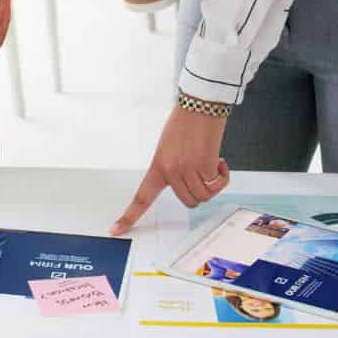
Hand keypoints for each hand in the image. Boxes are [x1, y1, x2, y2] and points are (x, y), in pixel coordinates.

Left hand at [110, 104, 230, 235]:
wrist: (199, 107)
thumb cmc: (185, 125)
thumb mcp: (170, 149)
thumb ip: (173, 169)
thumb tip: (189, 186)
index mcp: (157, 166)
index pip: (141, 196)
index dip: (129, 216)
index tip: (114, 230)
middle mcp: (170, 171)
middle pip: (188, 201)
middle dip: (199, 190)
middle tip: (202, 170)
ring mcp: (187, 170)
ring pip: (204, 196)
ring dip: (212, 183)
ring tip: (210, 162)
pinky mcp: (204, 167)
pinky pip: (217, 186)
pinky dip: (223, 177)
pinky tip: (220, 161)